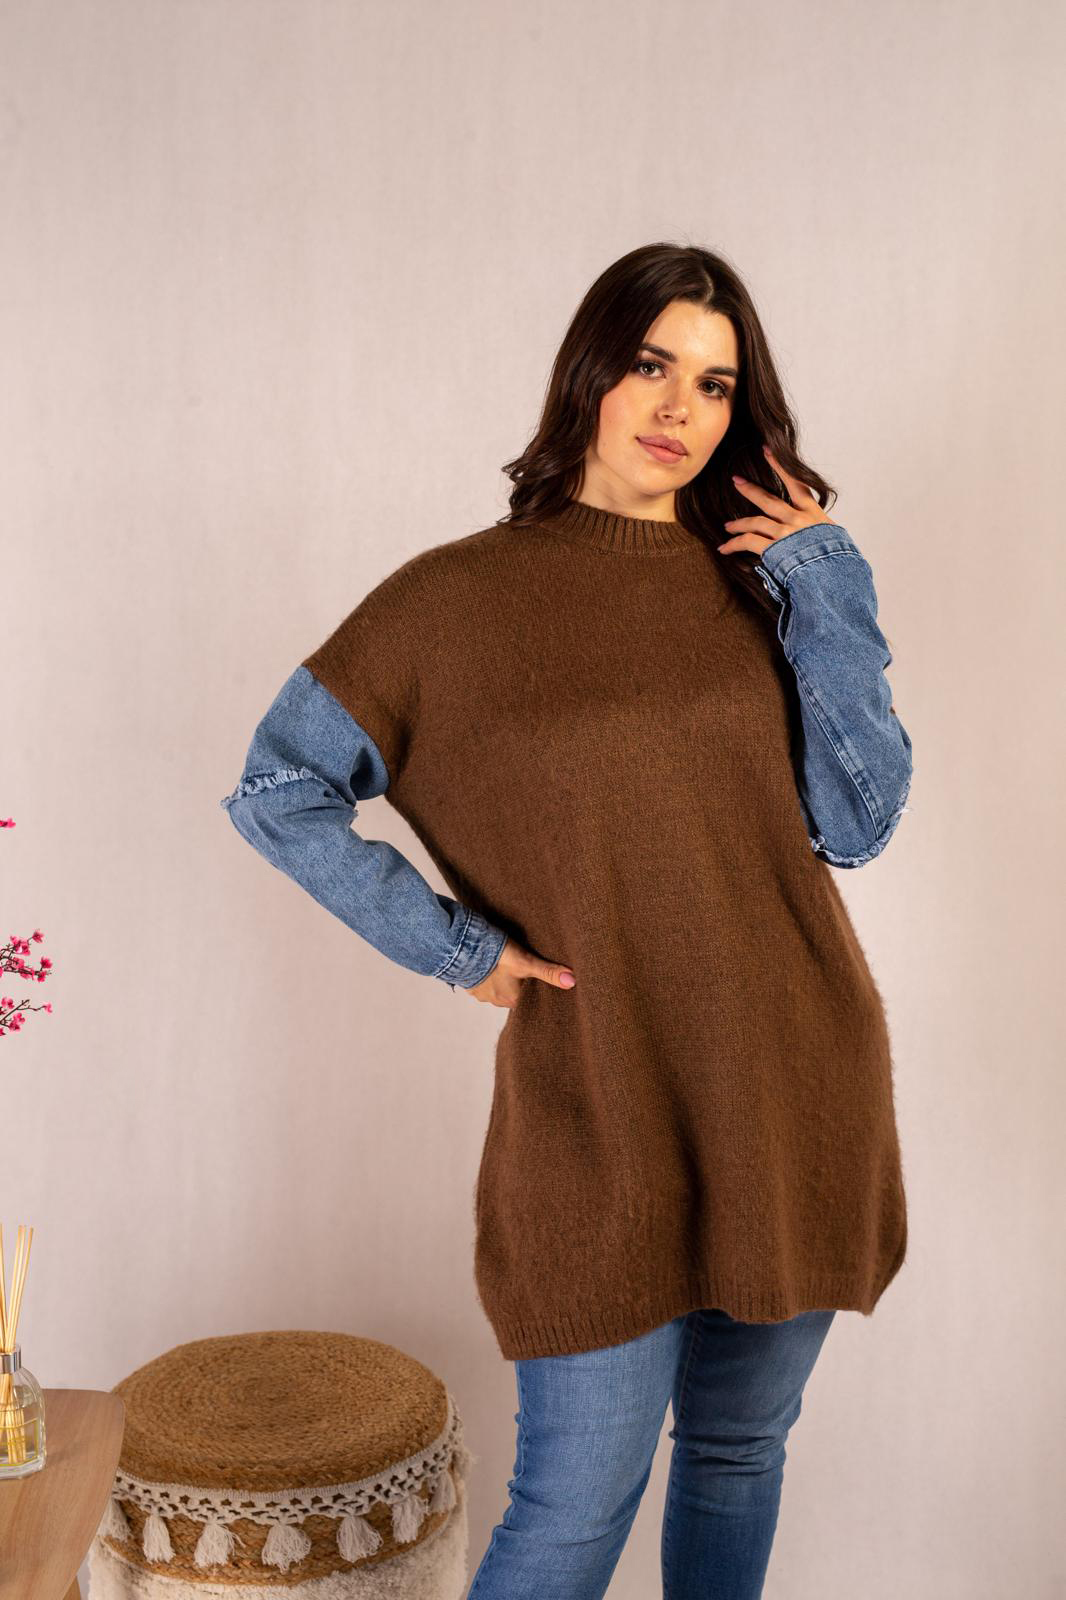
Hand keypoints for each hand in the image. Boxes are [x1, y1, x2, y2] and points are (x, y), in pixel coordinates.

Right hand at [463, 936, 575, 1008]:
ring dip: (501, 979)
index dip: (534, 991)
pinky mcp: (469, 984)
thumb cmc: (496, 955)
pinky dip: (486, 975)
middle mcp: (496, 1001)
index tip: (537, 982)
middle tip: (523, 970)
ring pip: (497, 988)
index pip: (529, 1000)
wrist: (461, 948)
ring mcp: (480, 994)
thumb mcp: (527, 962)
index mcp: (512, 1000)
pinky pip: (481, 982)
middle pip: (513, 994)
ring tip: (506, 964)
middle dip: (518, 984)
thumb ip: (549, 972)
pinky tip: (489, 964)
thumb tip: (572, 982)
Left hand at [717, 444, 837, 556]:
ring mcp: (785, 533)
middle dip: (750, 490)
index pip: (796, 483)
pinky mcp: (774, 549)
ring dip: (738, 524)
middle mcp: (798, 519)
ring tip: (728, 526)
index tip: (767, 450)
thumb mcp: (834, 538)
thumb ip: (818, 530)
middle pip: (769, 500)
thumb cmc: (838, 560)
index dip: (780, 466)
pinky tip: (724, 548)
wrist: (836, 573)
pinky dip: (734, 544)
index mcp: (813, 514)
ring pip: (755, 522)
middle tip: (736, 481)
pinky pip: (749, 542)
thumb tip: (814, 532)